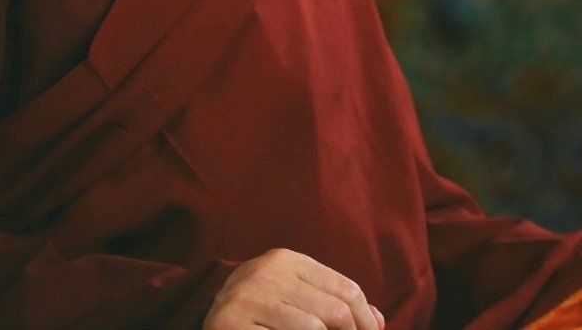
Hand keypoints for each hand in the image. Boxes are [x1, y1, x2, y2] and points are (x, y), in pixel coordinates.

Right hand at [205, 249, 385, 329]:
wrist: (202, 318)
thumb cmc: (259, 312)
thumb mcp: (295, 297)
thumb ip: (333, 302)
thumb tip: (379, 320)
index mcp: (285, 259)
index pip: (345, 289)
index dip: (366, 320)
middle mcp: (265, 272)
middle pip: (334, 310)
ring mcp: (246, 298)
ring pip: (313, 328)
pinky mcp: (231, 324)